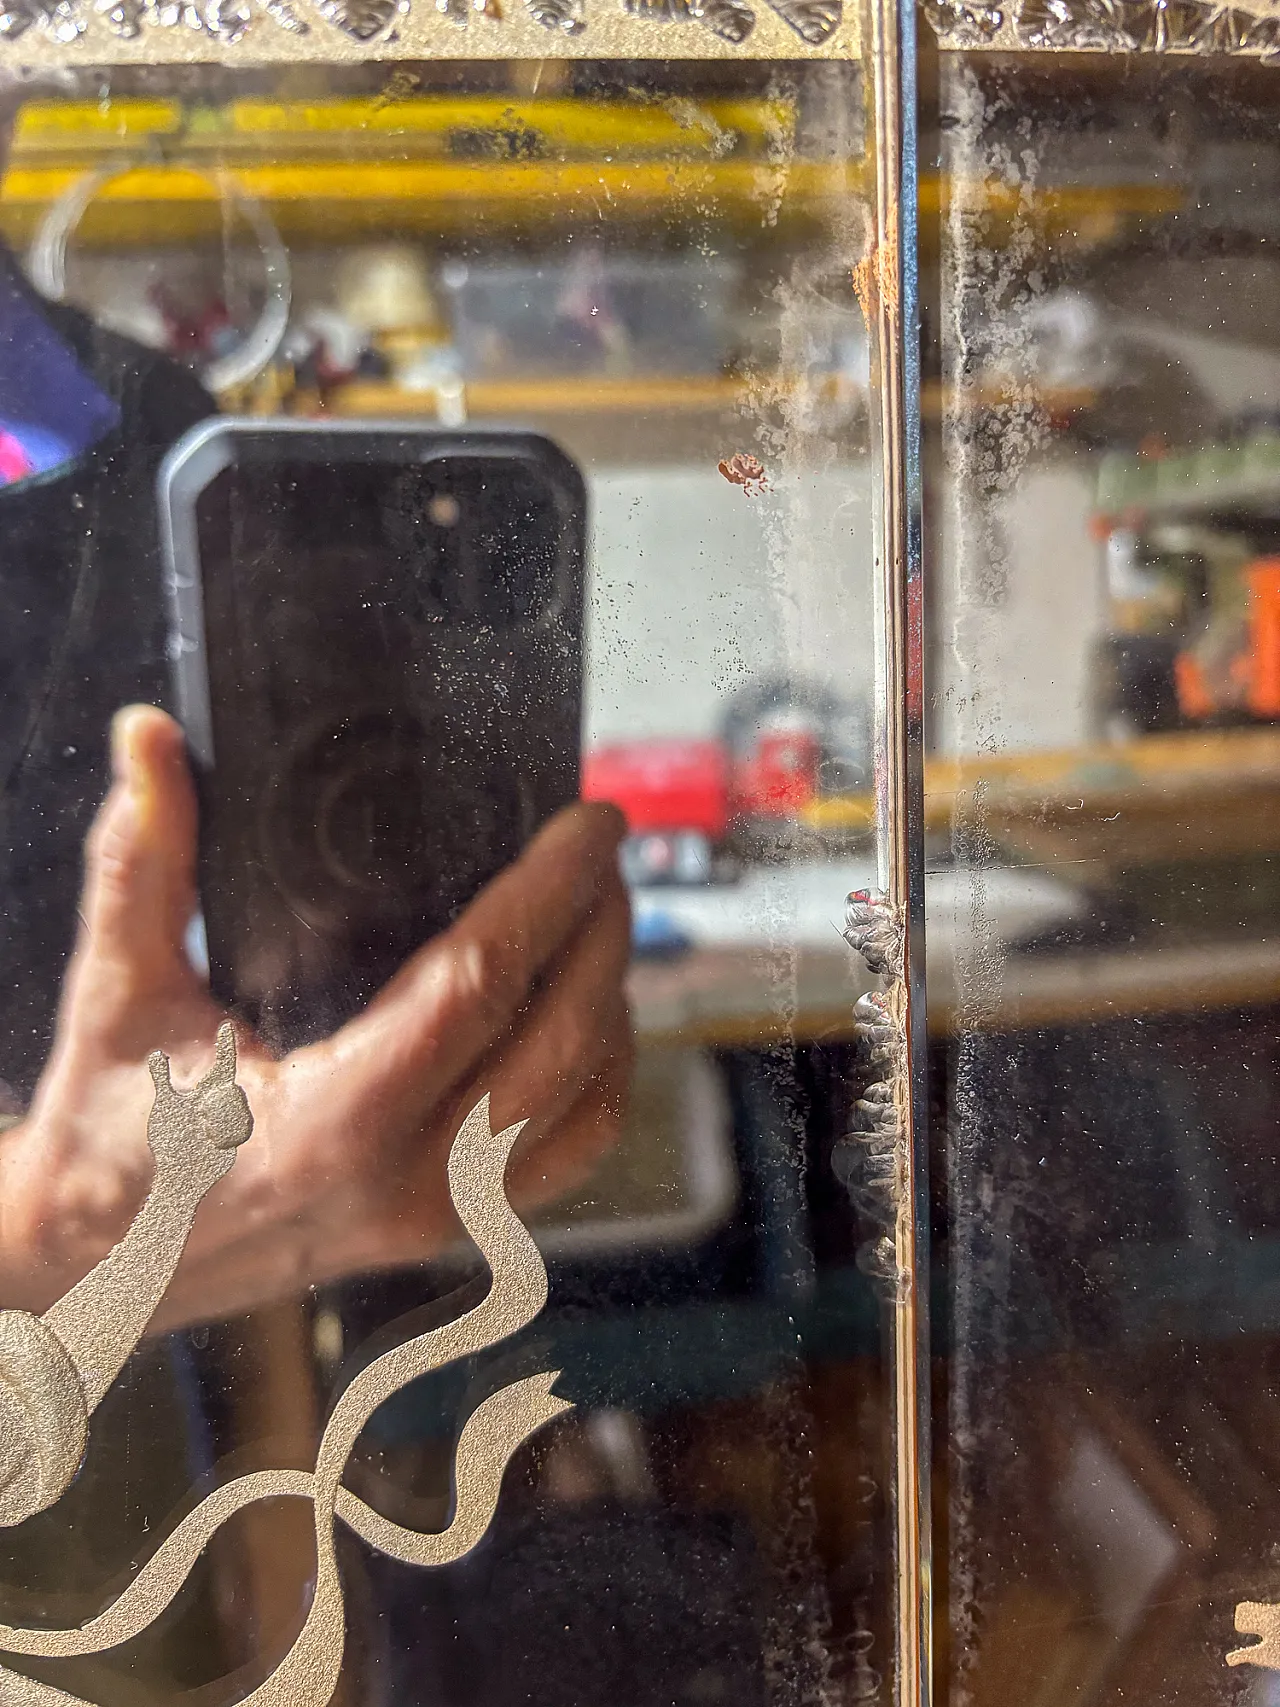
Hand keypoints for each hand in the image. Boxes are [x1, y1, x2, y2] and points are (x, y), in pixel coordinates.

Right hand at [0, 707, 630, 1327]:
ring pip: (585, 1105)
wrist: (98, 1270)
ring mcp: (436, 1217)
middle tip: (604, 853)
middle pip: (563, 1040)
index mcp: (330, 1122)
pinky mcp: (446, 1229)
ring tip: (598, 918)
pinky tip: (584, 1015)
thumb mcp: (115, 994)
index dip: (550, 893)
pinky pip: (566, 1154)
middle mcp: (405, 1181)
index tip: (591, 825)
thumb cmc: (105, 1136)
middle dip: (601, 932)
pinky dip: (598, 1078)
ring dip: (612, 1003)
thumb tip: (147, 738)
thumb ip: (140, 862)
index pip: (481, 986)